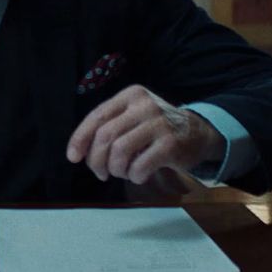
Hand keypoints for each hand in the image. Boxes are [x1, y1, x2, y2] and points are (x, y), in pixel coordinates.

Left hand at [65, 84, 224, 183]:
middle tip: (101, 173)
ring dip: (116, 169)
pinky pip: (139, 166)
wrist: (198, 133)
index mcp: (131, 95)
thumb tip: (79, 152)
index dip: (80, 138)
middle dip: (96, 160)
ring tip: (123, 172)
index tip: (73, 157)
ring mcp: (159, 123)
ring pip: (120, 151)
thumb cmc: (157, 129)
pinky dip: (134, 176)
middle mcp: (144, 105)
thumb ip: (109, 127)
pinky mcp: (170, 144)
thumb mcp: (134, 117)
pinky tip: (139, 174)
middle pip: (105, 136)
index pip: (97, 116)